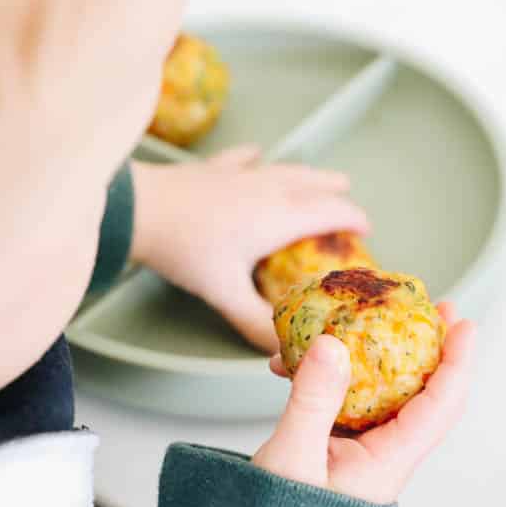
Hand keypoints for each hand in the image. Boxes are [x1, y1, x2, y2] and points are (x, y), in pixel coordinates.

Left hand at [130, 147, 368, 352]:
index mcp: (279, 217)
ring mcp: (239, 175)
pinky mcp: (213, 170)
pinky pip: (242, 160)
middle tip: (348, 197)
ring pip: (284, 169)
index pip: (330, 212)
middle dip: (334, 191)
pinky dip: (255, 159)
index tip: (366, 230)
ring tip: (320, 174)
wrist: (138, 210)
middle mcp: (267, 189)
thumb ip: (254, 322)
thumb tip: (280, 351)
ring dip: (307, 173)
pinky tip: (256, 155)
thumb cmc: (186, 250)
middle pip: (313, 184)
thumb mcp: (224, 293)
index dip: (353, 219)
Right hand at [253, 304, 475, 505]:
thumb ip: (311, 400)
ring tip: (371, 317)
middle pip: (425, 394)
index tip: (463, 324)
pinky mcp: (341, 447)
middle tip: (434, 307)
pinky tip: (303, 355)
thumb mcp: (292, 457)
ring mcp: (365, 451)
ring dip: (380, 354)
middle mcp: (386, 455)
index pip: (440, 406)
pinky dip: (335, 372)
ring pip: (386, 393)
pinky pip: (351, 399)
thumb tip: (333, 344)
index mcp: (389, 462)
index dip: (456, 362)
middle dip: (431, 348)